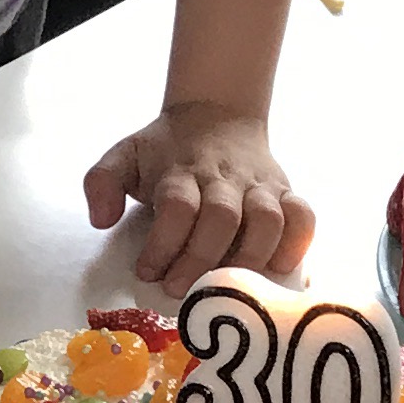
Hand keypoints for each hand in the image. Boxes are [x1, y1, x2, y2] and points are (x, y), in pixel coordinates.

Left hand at [82, 104, 317, 291]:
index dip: (163, 243)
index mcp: (181, 171)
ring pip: (266, 220)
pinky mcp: (285, 191)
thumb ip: (102, 182)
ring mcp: (259, 185)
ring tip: (228, 288)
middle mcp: (223, 178)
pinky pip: (303, 216)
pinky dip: (296, 243)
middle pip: (221, 218)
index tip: (147, 271)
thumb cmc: (168, 149)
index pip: (176, 206)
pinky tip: (278, 267)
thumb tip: (101, 220)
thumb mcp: (125, 154)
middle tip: (178, 289)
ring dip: (249, 258)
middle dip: (200, 260)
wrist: (218, 113)